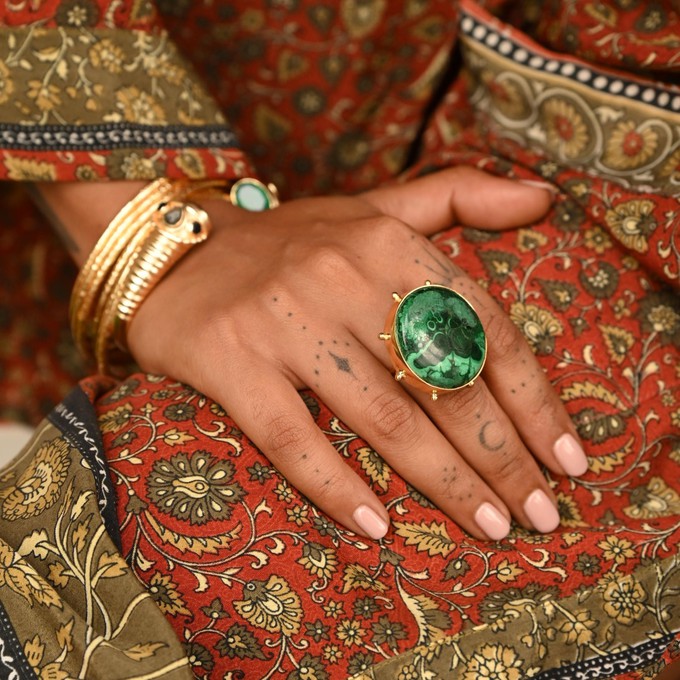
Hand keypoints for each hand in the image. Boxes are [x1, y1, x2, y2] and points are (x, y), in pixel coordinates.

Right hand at [128, 168, 587, 540]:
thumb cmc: (291, 243)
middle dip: (501, 457)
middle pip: (442, 382)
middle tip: (539, 515)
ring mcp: (282, 320)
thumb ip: (458, 198)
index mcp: (387, 240)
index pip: (482, 328)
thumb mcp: (373, 208)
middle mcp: (339, 276)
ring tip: (488, 526)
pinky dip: (336, 486)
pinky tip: (376, 527)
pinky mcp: (229, 361)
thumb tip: (544, 198)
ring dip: (443, 482)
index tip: (565, 460)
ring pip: (381, 416)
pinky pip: (292, 437)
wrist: (175, 253)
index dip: (533, 400)